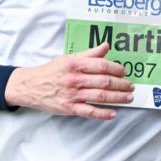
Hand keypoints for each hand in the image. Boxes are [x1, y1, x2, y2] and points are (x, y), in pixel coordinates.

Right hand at [4, 41, 132, 119]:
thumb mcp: (68, 58)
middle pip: (104, 82)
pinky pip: (90, 112)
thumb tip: (106, 46)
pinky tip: (113, 113)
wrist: (30, 86)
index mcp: (75, 64)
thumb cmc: (50, 71)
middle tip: (130, 86)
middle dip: (121, 85)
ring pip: (100, 97)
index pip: (102, 65)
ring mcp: (72, 95)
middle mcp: (75, 79)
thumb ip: (88, 54)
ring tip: (128, 98)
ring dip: (118, 98)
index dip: (117, 69)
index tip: (123, 72)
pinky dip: (103, 114)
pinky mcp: (69, 108)